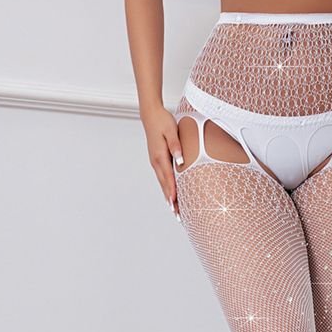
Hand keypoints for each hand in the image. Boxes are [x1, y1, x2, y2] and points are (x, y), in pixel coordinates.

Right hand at [142, 104, 182, 219]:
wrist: (151, 115)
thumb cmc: (163, 121)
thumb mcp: (171, 130)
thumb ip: (176, 146)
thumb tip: (180, 160)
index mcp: (160, 156)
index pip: (168, 178)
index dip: (173, 192)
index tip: (176, 204)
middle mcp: (156, 162)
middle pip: (165, 186)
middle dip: (171, 201)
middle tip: (177, 215)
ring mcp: (155, 162)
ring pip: (163, 184)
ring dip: (169, 198)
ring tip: (175, 212)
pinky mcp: (157, 161)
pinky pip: (163, 179)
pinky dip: (167, 189)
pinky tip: (171, 196)